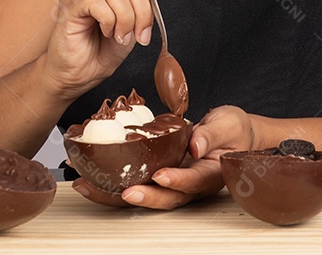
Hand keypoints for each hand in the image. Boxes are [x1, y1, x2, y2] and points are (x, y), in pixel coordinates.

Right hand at [40, 0, 161, 97]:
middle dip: (143, 7)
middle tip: (141, 32)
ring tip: (122, 34)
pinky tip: (107, 32)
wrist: (80, 73)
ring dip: (127, 17)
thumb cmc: (104, 46)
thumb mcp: (134, 18)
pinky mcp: (68, 2)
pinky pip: (97, 1)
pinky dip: (110, 21)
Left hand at [77, 106, 254, 209]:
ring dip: (116, 194)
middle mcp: (189, 184)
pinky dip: (110, 181)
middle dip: (146, 196)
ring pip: (145, 194)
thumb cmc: (233, 129)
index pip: (194, 182)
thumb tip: (196, 144)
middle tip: (126, 192)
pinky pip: (135, 181)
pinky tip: (88, 175)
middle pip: (167, 198)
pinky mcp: (158, 174)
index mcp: (210, 174)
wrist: (229, 133)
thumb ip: (213, 134)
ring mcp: (172, 181)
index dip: (177, 181)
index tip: (161, 175)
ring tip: (91, 186)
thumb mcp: (228, 124)